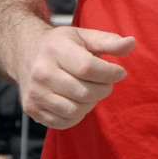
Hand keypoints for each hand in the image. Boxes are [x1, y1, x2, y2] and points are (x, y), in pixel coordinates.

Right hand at [16, 26, 135, 128]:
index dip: (110, 73)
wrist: (26, 53)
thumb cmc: (62, 45)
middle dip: (104, 89)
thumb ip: (109, 41)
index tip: (120, 72)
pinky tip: (78, 101)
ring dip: (92, 103)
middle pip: (84, 92)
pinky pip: (63, 122)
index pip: (88, 68)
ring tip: (92, 90)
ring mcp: (34, 93)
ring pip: (75, 110)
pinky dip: (77, 115)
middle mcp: (41, 73)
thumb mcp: (84, 36)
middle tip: (106, 82)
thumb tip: (131, 43)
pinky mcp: (32, 109)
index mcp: (55, 50)